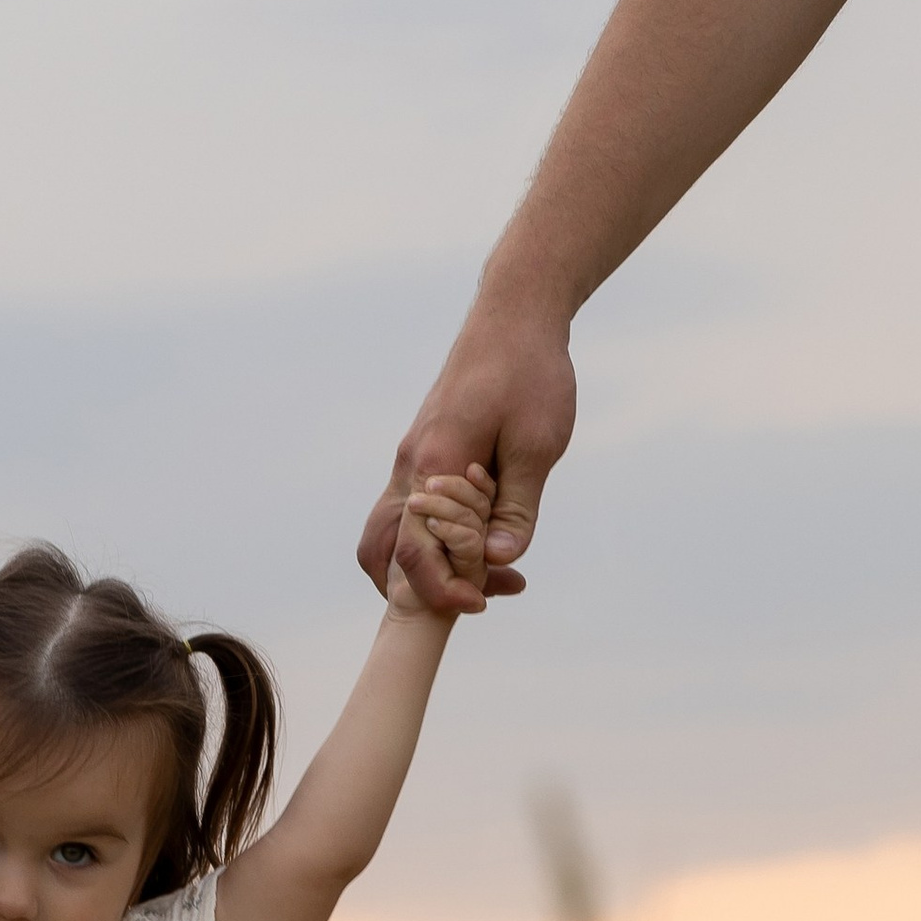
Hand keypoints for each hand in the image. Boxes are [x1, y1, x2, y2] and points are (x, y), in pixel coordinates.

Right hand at [358, 292, 574, 604]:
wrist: (514, 317)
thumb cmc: (529, 373)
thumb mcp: (537, 444)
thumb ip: (517, 507)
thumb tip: (497, 560)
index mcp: (431, 464)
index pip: (415, 550)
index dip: (444, 588)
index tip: (482, 603)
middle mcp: (409, 465)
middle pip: (383, 550)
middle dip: (421, 587)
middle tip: (481, 597)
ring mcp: (411, 459)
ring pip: (391, 532)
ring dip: (426, 563)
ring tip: (484, 576)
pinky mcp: (423, 452)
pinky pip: (411, 510)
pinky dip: (436, 537)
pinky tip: (484, 536)